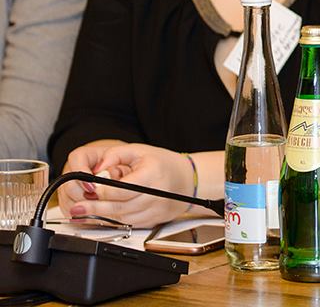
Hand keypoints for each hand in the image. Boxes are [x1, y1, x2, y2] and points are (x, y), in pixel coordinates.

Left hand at [61, 143, 194, 226]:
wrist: (187, 180)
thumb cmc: (163, 164)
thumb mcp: (140, 150)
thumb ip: (115, 155)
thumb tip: (96, 168)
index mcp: (153, 175)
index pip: (123, 188)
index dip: (103, 191)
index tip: (88, 190)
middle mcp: (156, 195)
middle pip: (120, 206)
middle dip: (95, 208)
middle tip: (77, 208)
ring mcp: (156, 210)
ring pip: (123, 218)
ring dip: (101, 218)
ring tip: (83, 214)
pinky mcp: (153, 220)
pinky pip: (129, 224)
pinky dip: (113, 222)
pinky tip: (100, 217)